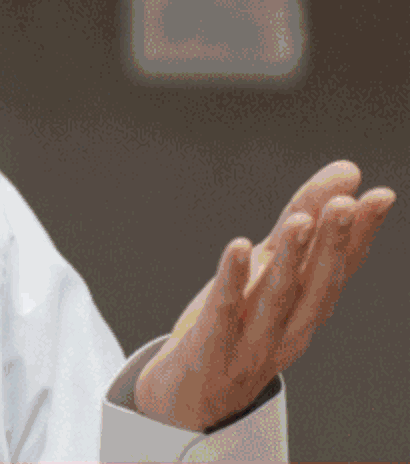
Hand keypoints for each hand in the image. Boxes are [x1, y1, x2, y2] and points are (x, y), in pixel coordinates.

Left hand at [135, 160, 394, 430]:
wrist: (191, 398)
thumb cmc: (236, 325)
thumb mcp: (269, 270)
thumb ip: (300, 222)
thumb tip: (347, 171)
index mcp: (305, 311)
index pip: (338, 270)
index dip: (359, 235)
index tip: (379, 196)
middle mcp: (286, 328)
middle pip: (315, 286)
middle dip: (332, 245)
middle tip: (346, 203)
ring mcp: (250, 342)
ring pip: (276, 300)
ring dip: (291, 261)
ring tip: (301, 221)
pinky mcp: (210, 348)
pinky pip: (223, 313)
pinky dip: (233, 280)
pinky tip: (238, 247)